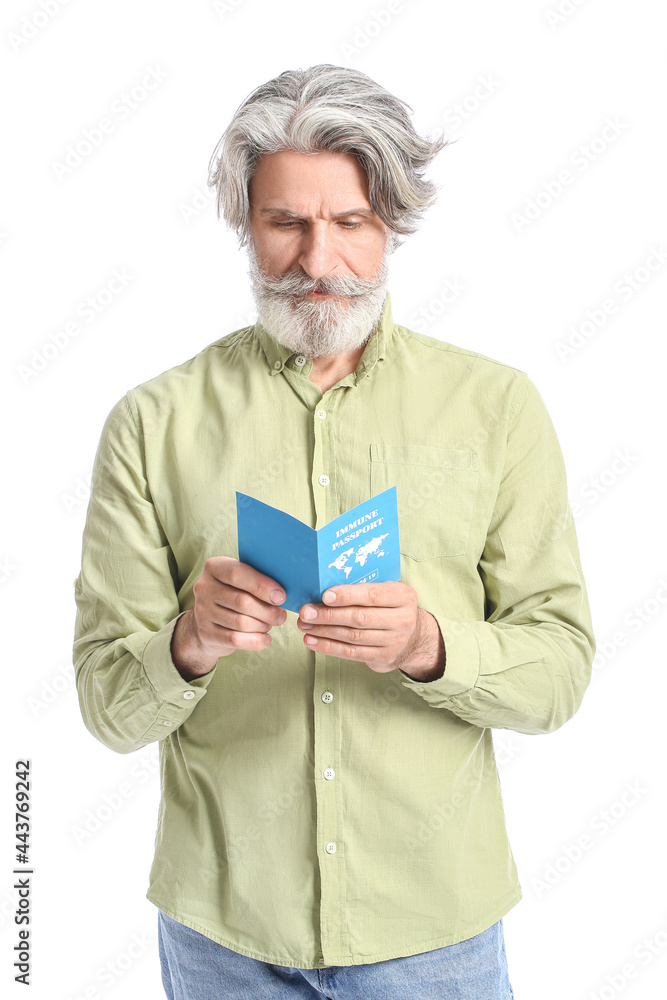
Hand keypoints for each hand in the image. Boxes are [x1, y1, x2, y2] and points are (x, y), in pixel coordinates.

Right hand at [172, 557, 285, 678]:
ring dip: (262, 625)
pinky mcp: (206, 633)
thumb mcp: (241, 579)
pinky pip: (235, 640)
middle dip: (267, 611)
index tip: (281, 596)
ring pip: (241, 622)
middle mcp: (203, 588)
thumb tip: (282, 593)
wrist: (208, 619)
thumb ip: (257, 579)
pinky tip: (265, 639)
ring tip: (270, 624)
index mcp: (214, 567)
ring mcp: (202, 612)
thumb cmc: (234, 593)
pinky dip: (255, 641)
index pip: (237, 574)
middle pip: (242, 601)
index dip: (262, 585)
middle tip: (280, 615)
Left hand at [296, 581, 420, 673]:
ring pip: (352, 636)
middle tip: (307, 612)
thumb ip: (364, 589)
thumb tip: (325, 590)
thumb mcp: (388, 591)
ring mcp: (394, 642)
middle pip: (359, 618)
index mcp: (403, 596)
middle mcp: (402, 620)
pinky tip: (312, 641)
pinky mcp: (383, 658)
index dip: (347, 595)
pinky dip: (328, 647)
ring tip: (305, 626)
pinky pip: (351, 653)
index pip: (372, 595)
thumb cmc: (391, 608)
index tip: (325, 596)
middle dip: (328, 615)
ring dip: (324, 631)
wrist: (414, 638)